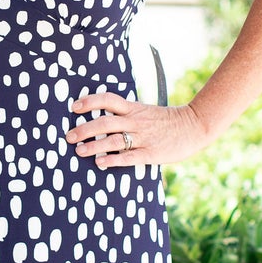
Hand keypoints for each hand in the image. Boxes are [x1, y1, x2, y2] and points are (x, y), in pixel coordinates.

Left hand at [65, 91, 209, 170]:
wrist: (193, 126)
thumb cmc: (166, 121)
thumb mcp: (145, 111)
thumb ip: (126, 114)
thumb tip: (103, 120)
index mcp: (133, 108)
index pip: (108, 99)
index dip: (90, 101)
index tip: (74, 107)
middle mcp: (135, 121)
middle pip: (105, 122)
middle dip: (84, 129)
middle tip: (68, 136)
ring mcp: (143, 137)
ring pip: (113, 140)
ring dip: (93, 146)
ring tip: (79, 151)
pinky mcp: (150, 153)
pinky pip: (128, 157)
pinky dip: (112, 160)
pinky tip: (100, 163)